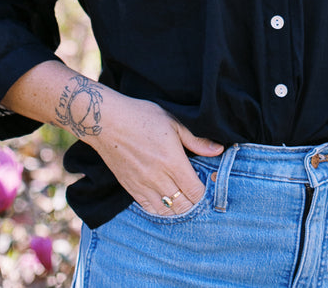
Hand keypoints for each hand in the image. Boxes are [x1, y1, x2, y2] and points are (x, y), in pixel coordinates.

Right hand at [93, 92, 223, 214]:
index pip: (195, 192)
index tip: (206, 181)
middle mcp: (159, 178)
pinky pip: (150, 209)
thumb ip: (196, 140)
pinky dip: (161, 209)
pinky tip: (166, 198)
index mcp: (172, 161)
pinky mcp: (131, 189)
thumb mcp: (173, 122)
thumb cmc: (142, 116)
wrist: (108, 122)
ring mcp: (143, 186)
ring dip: (178, 207)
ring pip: (168, 211)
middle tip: (196, 190)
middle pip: (183, 206)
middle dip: (194, 201)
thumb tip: (218, 150)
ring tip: (182, 196)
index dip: (205, 191)